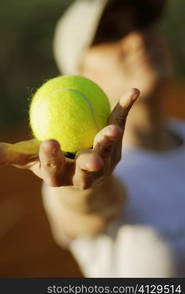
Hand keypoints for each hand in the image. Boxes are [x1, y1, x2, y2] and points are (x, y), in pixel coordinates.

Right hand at [0, 88, 139, 188]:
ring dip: (111, 138)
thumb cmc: (53, 165)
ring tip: (115, 127)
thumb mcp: (32, 160)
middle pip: (87, 170)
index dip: (51, 158)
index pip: (54, 168)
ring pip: (108, 151)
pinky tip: (132, 92)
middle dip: (89, 164)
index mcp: (61, 176)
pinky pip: (119, 125)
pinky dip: (124, 108)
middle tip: (93, 159)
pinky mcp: (116, 151)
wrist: (82, 177)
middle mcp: (85, 175)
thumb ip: (15, 155)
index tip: (48, 142)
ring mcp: (104, 165)